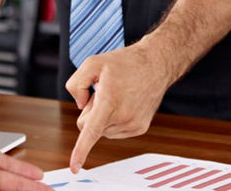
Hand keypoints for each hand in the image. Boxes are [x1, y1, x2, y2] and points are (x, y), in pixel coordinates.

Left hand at [64, 43, 173, 172]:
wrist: (155, 64)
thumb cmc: (125, 63)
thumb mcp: (92, 63)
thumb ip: (76, 84)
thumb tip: (79, 105)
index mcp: (109, 102)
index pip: (91, 132)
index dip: (80, 151)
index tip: (75, 167)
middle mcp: (122, 117)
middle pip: (89, 127)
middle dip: (90, 113)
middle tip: (103, 93)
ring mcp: (133, 125)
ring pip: (103, 130)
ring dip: (104, 115)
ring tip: (117, 95)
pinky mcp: (139, 128)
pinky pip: (115, 131)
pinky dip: (114, 119)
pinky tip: (124, 102)